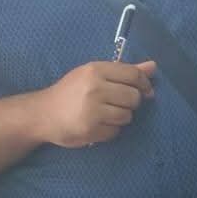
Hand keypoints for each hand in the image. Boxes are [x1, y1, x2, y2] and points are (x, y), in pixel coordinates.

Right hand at [37, 60, 156, 147]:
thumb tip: (153, 66)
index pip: (133, 74)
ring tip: (105, 114)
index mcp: (95, 70)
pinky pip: (116, 131)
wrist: (43, 114)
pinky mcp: (91, 129)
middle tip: (118, 103)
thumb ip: (124, 71)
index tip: (145, 91)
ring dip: (121, 117)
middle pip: (133, 97)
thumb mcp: (94, 75)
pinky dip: (111, 130)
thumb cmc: (71, 92)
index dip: (144, 84)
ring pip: (127, 116)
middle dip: (131, 102)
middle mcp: (95, 88)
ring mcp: (93, 110)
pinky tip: (97, 124)